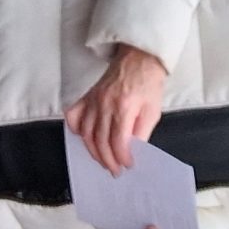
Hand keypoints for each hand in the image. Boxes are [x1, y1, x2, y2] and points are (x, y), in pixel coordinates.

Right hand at [65, 43, 168, 173]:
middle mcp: (105, 104)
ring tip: (103, 160)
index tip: (127, 165)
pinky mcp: (88, 96)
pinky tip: (83, 138)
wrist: (139, 59)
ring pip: (86, 133)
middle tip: (114, 170)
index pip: (118, 141)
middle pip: (100, 141)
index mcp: (124, 107)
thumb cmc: (148, 83)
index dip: (122, 157)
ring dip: (93, 151)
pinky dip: (76, 129)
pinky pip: (75, 115)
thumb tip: (133, 151)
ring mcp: (94, 100)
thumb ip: (143, 132)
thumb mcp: (153, 110)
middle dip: (107, 160)